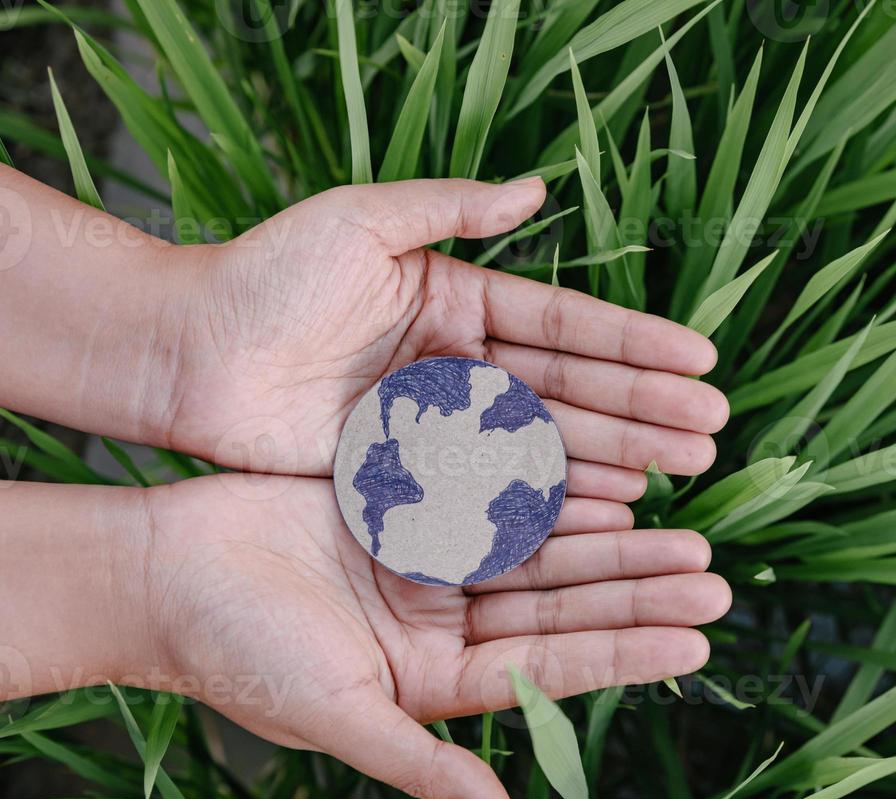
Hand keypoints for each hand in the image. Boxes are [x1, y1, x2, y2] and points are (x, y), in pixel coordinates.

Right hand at [137, 473, 731, 798]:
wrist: (159, 568)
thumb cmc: (235, 651)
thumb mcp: (333, 714)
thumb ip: (418, 762)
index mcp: (436, 678)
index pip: (551, 665)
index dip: (626, 653)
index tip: (698, 640)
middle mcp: (444, 621)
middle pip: (562, 603)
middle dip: (637, 589)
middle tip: (715, 573)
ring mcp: (429, 560)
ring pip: (541, 546)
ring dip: (609, 537)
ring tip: (684, 527)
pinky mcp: (408, 503)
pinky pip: (495, 489)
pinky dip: (548, 482)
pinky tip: (606, 473)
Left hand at [157, 177, 728, 504]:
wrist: (184, 354)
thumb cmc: (264, 276)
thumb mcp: (358, 221)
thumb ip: (449, 208)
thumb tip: (539, 188)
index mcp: (457, 301)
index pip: (565, 325)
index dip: (634, 343)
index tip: (700, 359)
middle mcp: (458, 366)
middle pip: (569, 392)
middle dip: (644, 411)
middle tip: (712, 433)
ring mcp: (436, 427)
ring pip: (541, 446)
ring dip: (612, 460)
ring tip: (679, 475)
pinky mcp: (406, 477)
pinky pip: (489, 492)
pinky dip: (546, 504)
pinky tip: (603, 514)